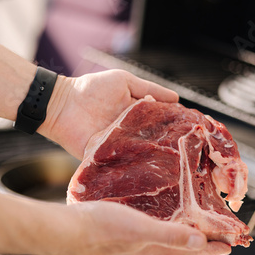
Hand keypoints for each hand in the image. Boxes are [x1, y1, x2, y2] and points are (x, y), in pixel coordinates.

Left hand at [39, 69, 178, 158]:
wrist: (62, 104)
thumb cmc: (92, 89)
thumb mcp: (124, 81)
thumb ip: (149, 88)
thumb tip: (177, 98)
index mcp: (138, 115)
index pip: (161, 123)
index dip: (176, 127)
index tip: (192, 131)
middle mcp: (131, 133)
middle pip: (155, 142)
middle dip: (169, 147)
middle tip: (187, 152)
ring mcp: (120, 148)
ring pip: (142, 156)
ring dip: (154, 159)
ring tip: (173, 164)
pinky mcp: (107, 159)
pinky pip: (122, 166)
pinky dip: (133, 169)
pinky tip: (148, 173)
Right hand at [57, 201, 231, 254]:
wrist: (62, 232)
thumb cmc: (96, 229)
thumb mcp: (139, 228)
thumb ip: (170, 235)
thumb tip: (200, 242)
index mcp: (148, 252)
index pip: (187, 252)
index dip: (209, 249)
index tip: (228, 246)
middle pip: (174, 253)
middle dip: (194, 247)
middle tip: (212, 241)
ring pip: (154, 250)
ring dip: (171, 243)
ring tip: (181, 235)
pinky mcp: (108, 247)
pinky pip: (136, 245)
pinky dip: (147, 239)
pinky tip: (140, 234)